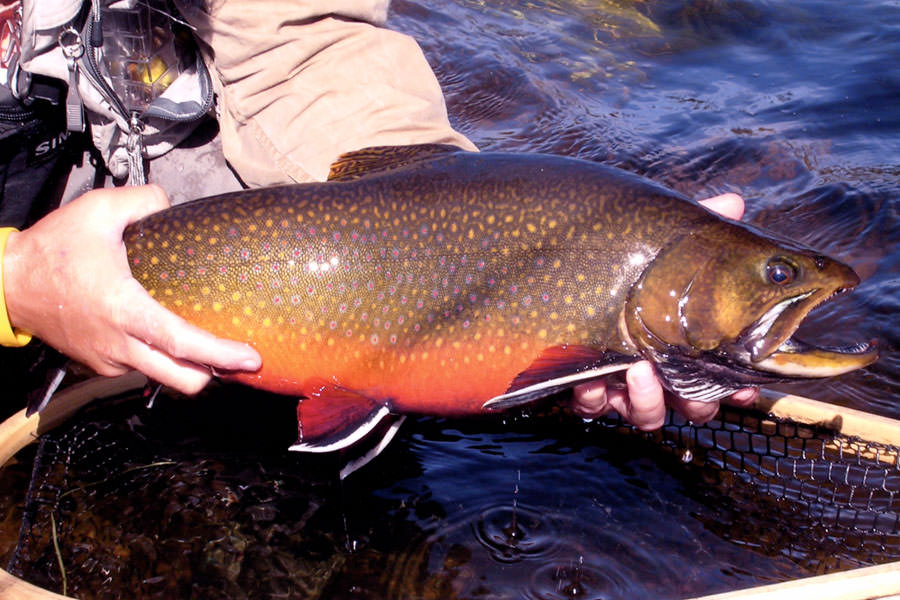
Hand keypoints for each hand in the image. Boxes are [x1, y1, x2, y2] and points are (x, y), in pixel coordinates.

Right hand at [3, 185, 261, 393]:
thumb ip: (143, 201)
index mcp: (125, 310)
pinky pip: (141, 370)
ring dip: (190, 368)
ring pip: (163, 377)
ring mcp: (109, 359)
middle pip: (182, 379)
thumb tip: (170, 203)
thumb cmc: (51, 250)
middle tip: (240, 359)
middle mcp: (120, 344)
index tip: (250, 357)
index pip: (182, 343)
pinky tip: (169, 340)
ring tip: (209, 348)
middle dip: (217, 374)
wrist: (6, 283)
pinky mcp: (99, 364)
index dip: (220, 354)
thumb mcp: (98, 210)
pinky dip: (162, 361)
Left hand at [571, 193, 757, 428]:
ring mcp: (621, 384)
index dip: (737, 389)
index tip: (744, 387)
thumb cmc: (621, 261)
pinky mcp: (583, 387)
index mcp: (683, 347)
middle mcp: (659, 371)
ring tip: (637, 370)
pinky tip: (591, 378)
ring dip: (646, 399)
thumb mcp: (656, 242)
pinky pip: (592, 407)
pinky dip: (593, 397)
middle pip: (691, 407)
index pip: (720, 378)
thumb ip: (694, 226)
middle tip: (685, 381)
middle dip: (693, 400)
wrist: (562, 267)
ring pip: (646, 414)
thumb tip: (734, 202)